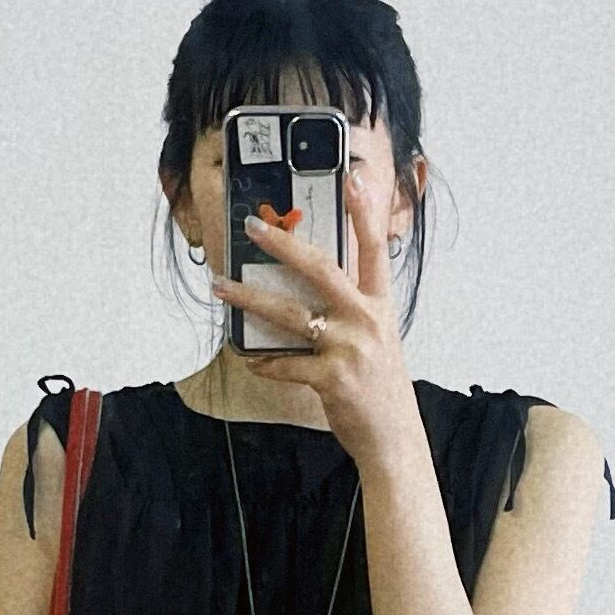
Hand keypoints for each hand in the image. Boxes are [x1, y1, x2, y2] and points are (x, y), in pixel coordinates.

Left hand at [210, 164, 422, 471]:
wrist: (393, 439)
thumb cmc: (380, 388)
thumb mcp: (377, 339)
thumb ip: (353, 310)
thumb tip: (314, 289)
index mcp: (379, 305)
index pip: (374, 248)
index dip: (365, 210)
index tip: (353, 175)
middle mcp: (366, 320)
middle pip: (321, 268)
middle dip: (283, 243)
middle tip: (253, 225)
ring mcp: (349, 348)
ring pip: (289, 313)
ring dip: (249, 298)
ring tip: (221, 286)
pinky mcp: (332, 379)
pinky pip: (285, 363)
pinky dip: (264, 362)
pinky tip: (250, 359)